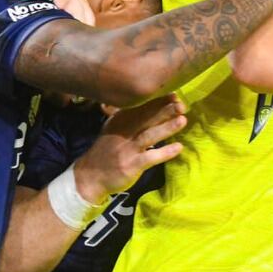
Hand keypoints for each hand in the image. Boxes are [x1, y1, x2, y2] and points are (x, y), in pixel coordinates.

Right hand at [72, 95, 186, 203]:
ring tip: (183, 120)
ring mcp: (127, 149)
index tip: (175, 94)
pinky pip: (150, 157)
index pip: (140, 108)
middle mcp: (123, 132)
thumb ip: (129, 117)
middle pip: (146, 119)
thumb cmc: (107, 151)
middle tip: (182, 104)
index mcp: (119, 121)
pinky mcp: (131, 165)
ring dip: (166, 127)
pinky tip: (178, 147)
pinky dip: (164, 152)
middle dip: (165, 110)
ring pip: (149, 135)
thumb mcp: (114, 129)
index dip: (158, 101)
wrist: (89, 176)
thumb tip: (152, 103)